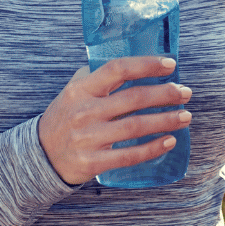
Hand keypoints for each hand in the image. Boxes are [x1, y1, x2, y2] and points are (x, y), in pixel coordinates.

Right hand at [38, 56, 191, 184]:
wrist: (39, 156)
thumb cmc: (66, 116)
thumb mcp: (75, 90)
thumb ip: (99, 75)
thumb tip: (136, 62)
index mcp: (82, 88)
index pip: (118, 69)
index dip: (146, 64)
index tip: (170, 64)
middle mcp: (85, 111)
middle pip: (133, 98)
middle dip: (165, 94)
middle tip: (185, 93)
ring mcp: (88, 138)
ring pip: (135, 126)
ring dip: (165, 120)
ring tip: (185, 116)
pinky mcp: (92, 163)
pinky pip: (129, 155)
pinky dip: (152, 148)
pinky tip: (169, 140)